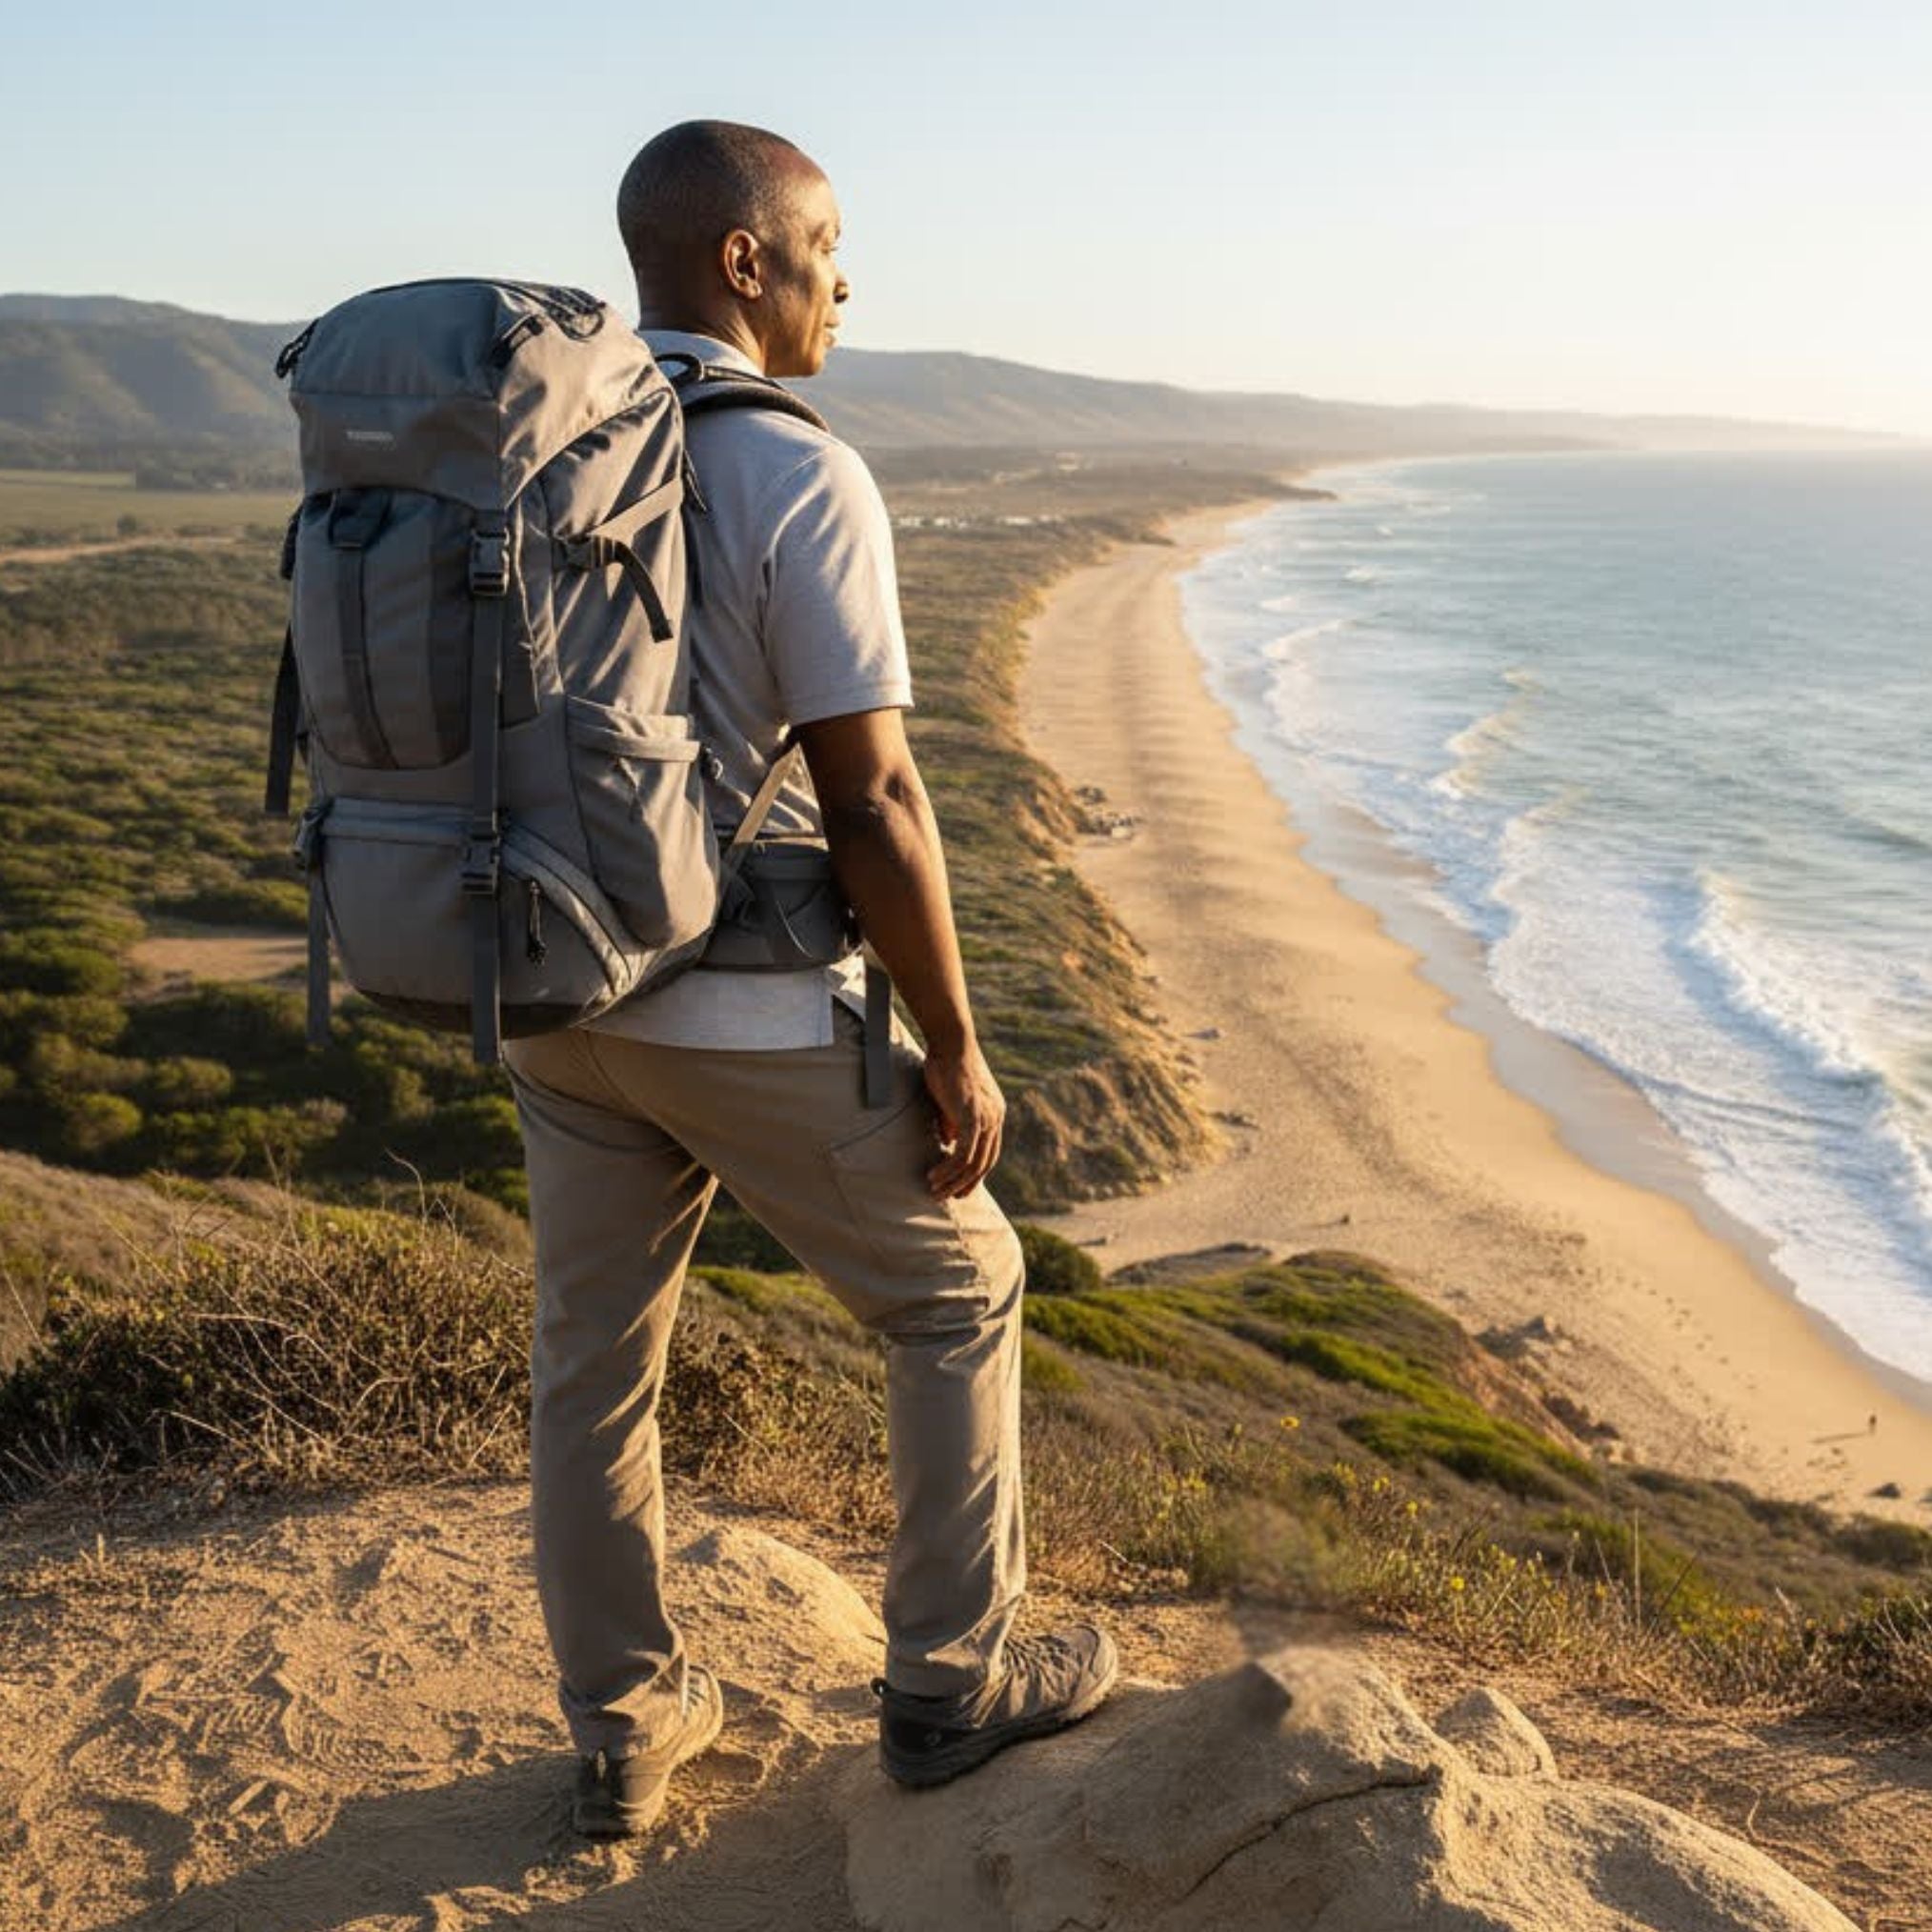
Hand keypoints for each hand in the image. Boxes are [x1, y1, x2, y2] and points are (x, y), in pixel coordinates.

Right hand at [921, 1040, 1005, 1198]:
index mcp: (994, 1113)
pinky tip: (935, 1175)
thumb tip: (947, 1143)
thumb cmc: (947, 1065)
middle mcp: (995, 1118)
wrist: (951, 1043)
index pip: (989, 1153)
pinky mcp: (972, 1117)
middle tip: (946, 1197)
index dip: (975, 1173)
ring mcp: (986, 1118)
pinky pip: (963, 1153)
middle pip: (985, 1163)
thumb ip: (952, 1122)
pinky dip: (949, 1168)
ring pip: (974, 1163)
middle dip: (965, 1184)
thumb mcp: (951, 1100)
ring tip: (934, 1190)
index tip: (959, 1188)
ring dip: (953, 1181)